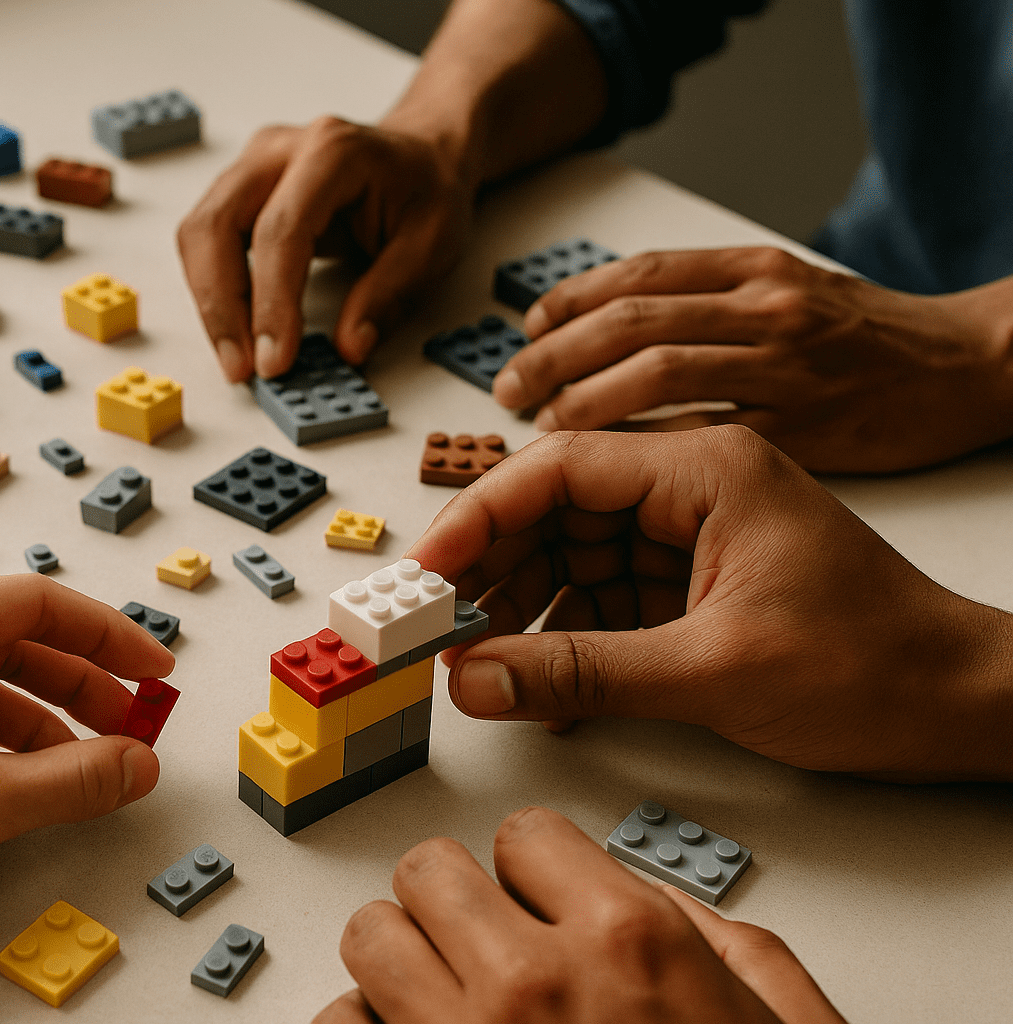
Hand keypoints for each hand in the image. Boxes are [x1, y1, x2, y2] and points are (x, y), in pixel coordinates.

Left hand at [0, 575, 172, 1022]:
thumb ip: (72, 780)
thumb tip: (134, 764)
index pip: (36, 604)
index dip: (108, 636)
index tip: (154, 669)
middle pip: (11, 644)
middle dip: (82, 686)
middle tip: (132, 725)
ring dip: (42, 724)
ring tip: (86, 769)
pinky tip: (23, 787)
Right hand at [176, 117, 469, 381]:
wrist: (421, 154)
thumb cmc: (425, 190)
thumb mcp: (432, 244)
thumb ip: (390, 296)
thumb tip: (351, 347)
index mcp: (333, 152)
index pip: (281, 230)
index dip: (271, 301)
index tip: (274, 360)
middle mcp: (280, 150)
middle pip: (216, 224)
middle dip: (220, 305)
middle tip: (241, 367)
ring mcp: (253, 166)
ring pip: (198, 233)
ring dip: (209, 302)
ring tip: (236, 357)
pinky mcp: (240, 190)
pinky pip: (206, 240)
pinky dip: (213, 289)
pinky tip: (235, 327)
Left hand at [316, 807, 846, 1023]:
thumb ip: (728, 946)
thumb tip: (659, 904)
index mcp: (630, 946)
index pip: (525, 837)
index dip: (535, 872)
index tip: (541, 903)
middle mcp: (533, 985)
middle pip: (428, 872)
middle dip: (454, 904)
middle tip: (480, 943)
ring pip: (371, 937)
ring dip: (400, 960)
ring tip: (440, 996)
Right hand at [405, 426, 1012, 780]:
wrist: (964, 707)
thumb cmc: (876, 666)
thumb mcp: (711, 672)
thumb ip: (580, 673)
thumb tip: (475, 678)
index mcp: (705, 468)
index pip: (560, 466)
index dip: (479, 517)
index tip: (427, 571)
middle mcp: (694, 485)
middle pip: (558, 506)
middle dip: (494, 565)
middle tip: (438, 621)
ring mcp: (696, 532)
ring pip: (576, 552)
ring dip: (525, 604)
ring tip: (480, 658)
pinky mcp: (698, 579)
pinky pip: (607, 592)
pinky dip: (568, 632)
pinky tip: (539, 678)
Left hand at [491, 246, 1012, 472]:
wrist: (966, 366)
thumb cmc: (868, 337)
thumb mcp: (788, 288)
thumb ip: (708, 299)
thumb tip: (608, 321)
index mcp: (755, 271)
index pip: (638, 275)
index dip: (568, 301)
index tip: (528, 328)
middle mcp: (765, 310)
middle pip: (630, 323)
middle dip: (555, 355)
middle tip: (511, 387)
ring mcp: (784, 368)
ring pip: (656, 374)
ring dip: (584, 400)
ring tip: (545, 423)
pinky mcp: (802, 430)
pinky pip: (700, 436)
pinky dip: (642, 446)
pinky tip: (605, 459)